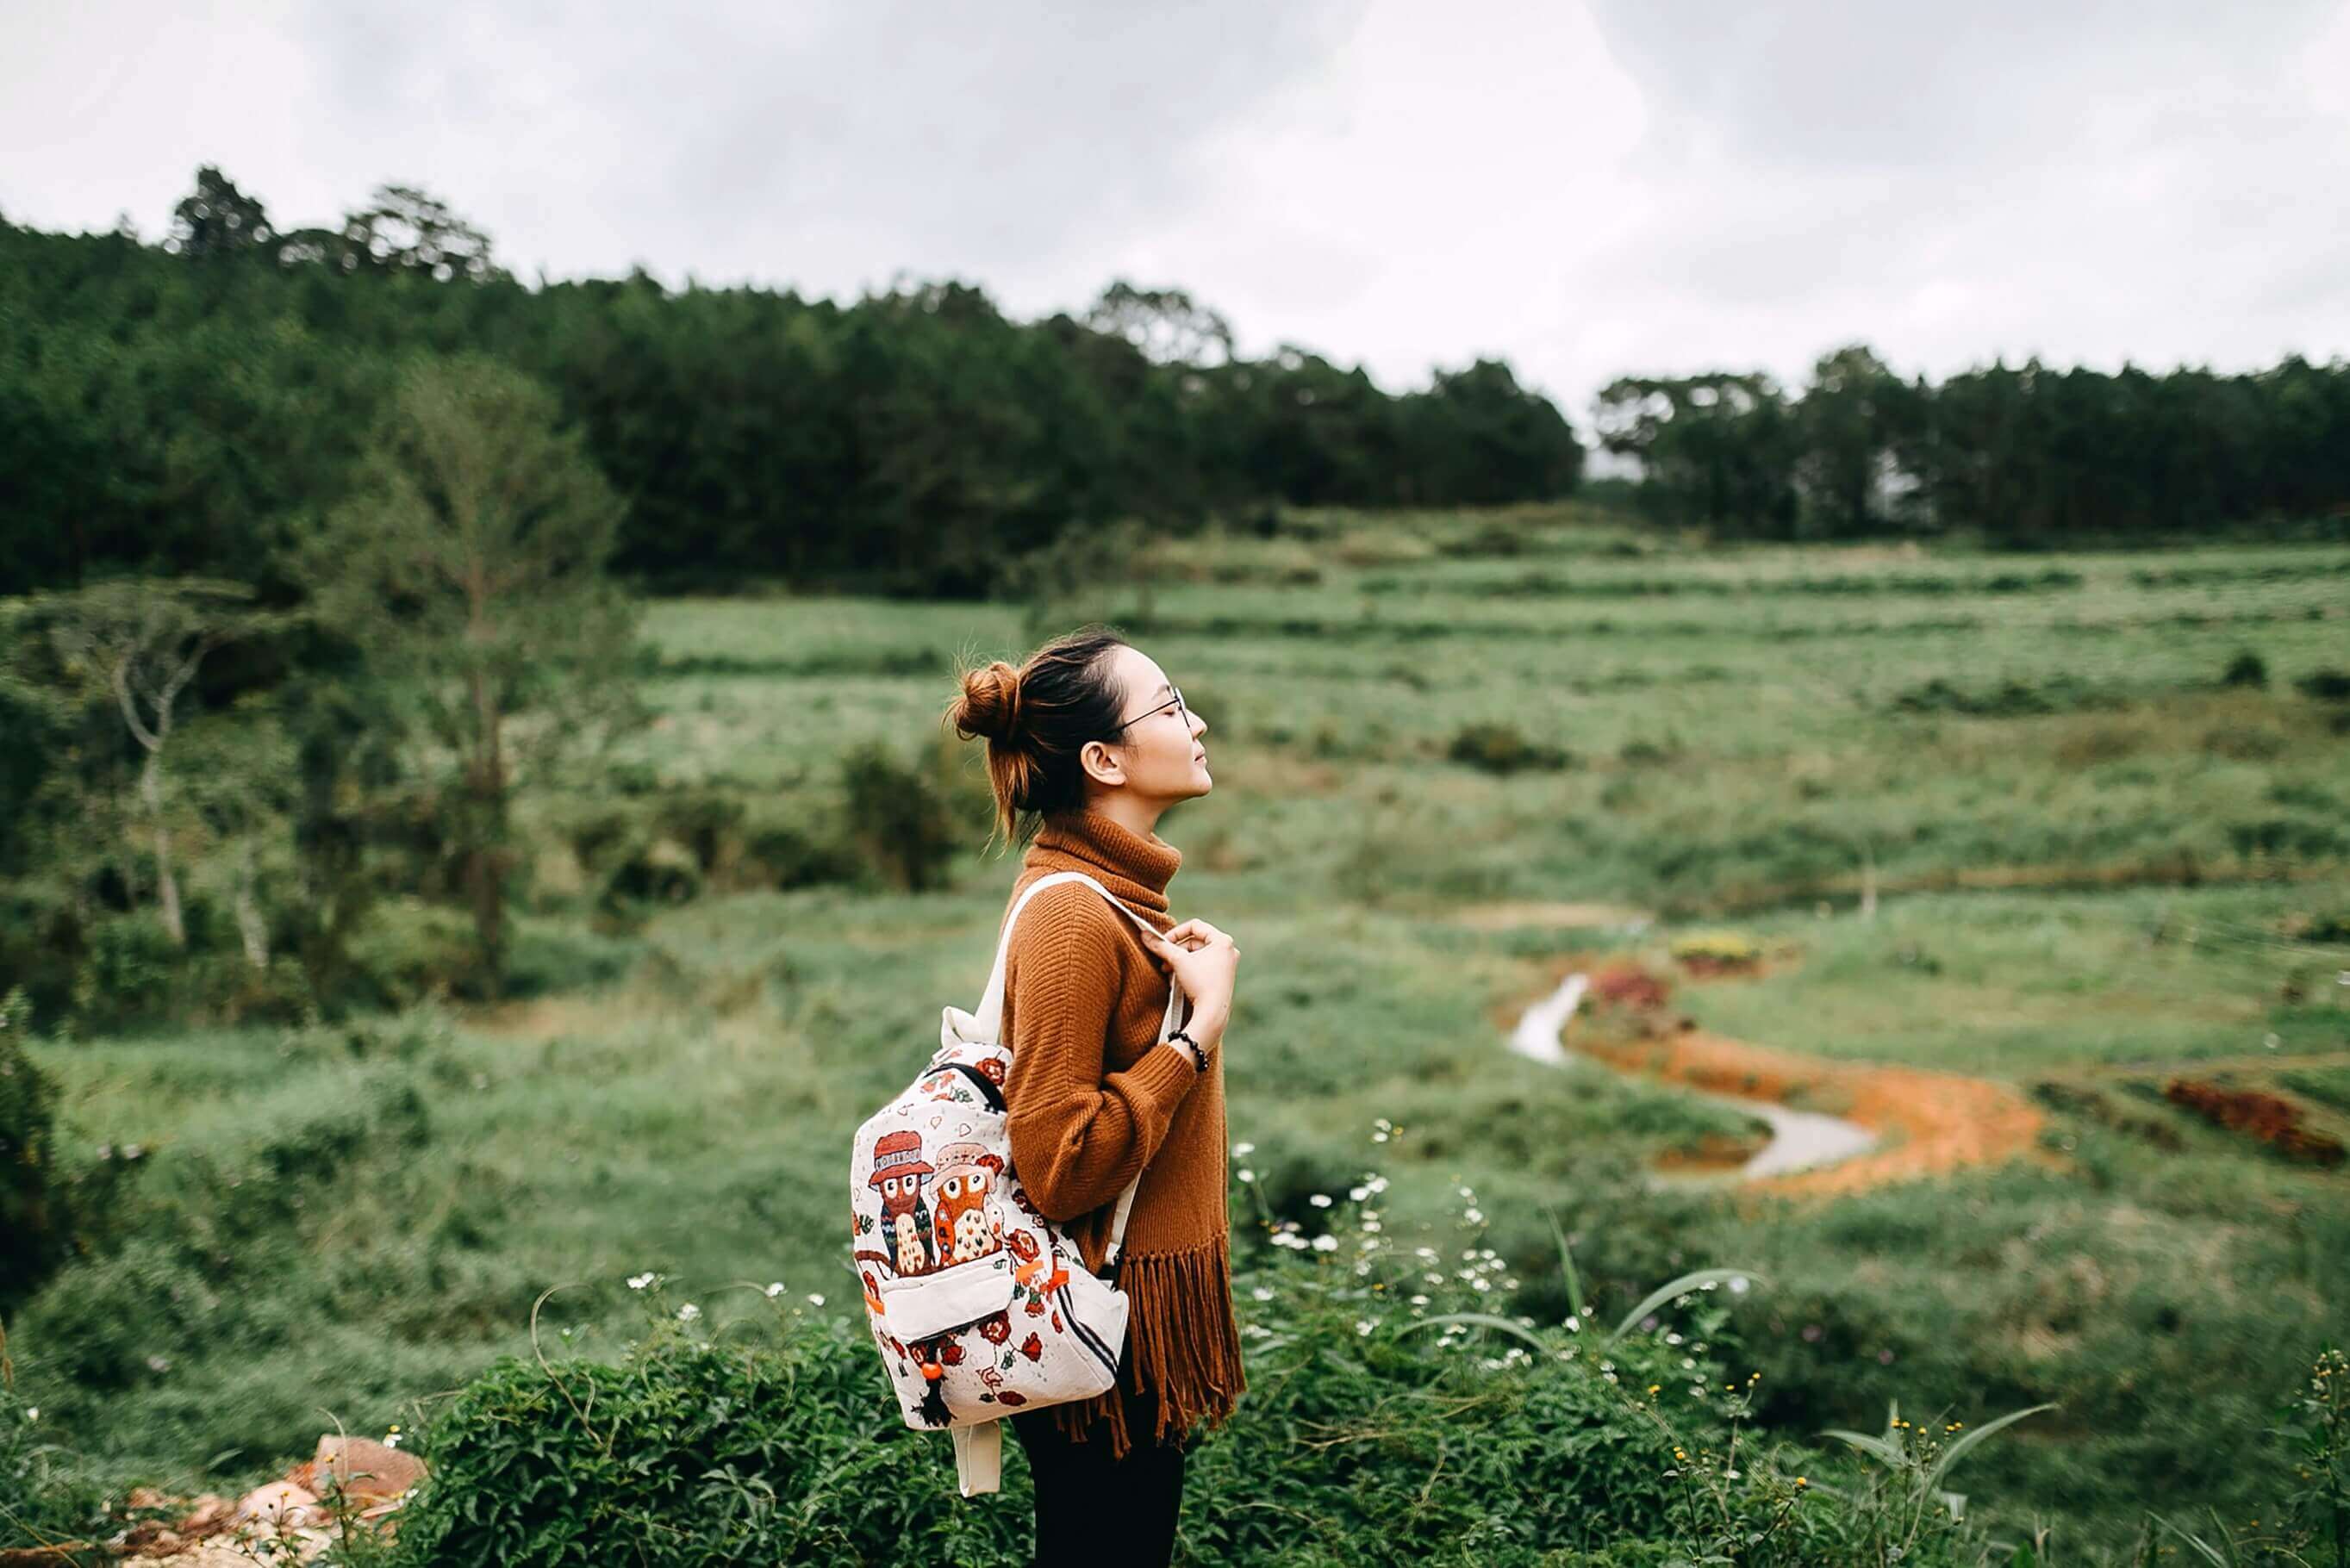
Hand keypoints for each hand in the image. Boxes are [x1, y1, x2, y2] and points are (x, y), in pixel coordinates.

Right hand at [1137, 919, 1239, 1045]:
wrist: (1212, 1013)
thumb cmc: (1200, 984)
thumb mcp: (1178, 961)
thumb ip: (1161, 946)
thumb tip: (1144, 935)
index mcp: (1223, 941)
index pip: (1195, 925)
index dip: (1176, 932)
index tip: (1163, 943)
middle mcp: (1228, 950)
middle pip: (1195, 940)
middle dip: (1176, 950)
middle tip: (1163, 959)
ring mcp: (1227, 964)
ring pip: (1197, 954)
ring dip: (1179, 960)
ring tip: (1167, 970)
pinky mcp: (1223, 977)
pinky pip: (1202, 964)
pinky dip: (1188, 968)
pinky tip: (1177, 978)